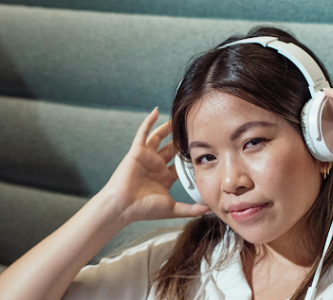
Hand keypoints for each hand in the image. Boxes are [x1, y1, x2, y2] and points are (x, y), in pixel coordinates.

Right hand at [100, 107, 209, 222]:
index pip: (180, 165)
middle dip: (182, 141)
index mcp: (164, 178)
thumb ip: (191, 209)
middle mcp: (156, 166)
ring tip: (178, 118)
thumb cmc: (144, 209)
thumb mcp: (172, 209)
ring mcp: (146, 157)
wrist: (122, 207)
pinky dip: (148, 122)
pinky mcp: (137, 151)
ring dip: (167, 128)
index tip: (204, 149)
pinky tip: (156, 111)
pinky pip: (143, 133)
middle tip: (194, 130)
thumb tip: (209, 210)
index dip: (190, 158)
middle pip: (172, 149)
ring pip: (159, 138)